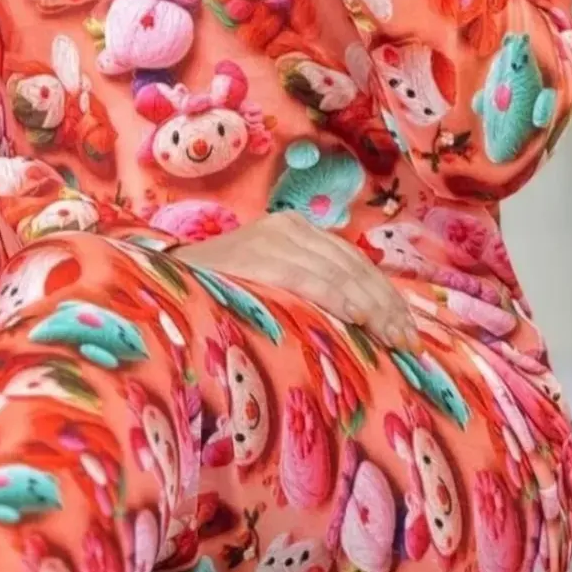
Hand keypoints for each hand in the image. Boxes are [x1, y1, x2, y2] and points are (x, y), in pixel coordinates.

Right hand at [174, 211, 419, 350]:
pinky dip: (335, 296)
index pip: (355, 263)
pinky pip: (307, 277)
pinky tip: (357, 317)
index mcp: (297, 231)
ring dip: (372, 307)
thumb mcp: (270, 281)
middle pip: (355, 267)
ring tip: (394, 339)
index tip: (409, 332)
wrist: (161, 281)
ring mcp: (273, 237)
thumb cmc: (218, 291)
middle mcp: (289, 227)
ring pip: (339, 272)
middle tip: (410, 344)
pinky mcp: (258, 253)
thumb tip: (362, 323)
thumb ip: (307, 287)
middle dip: (387, 306)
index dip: (386, 297)